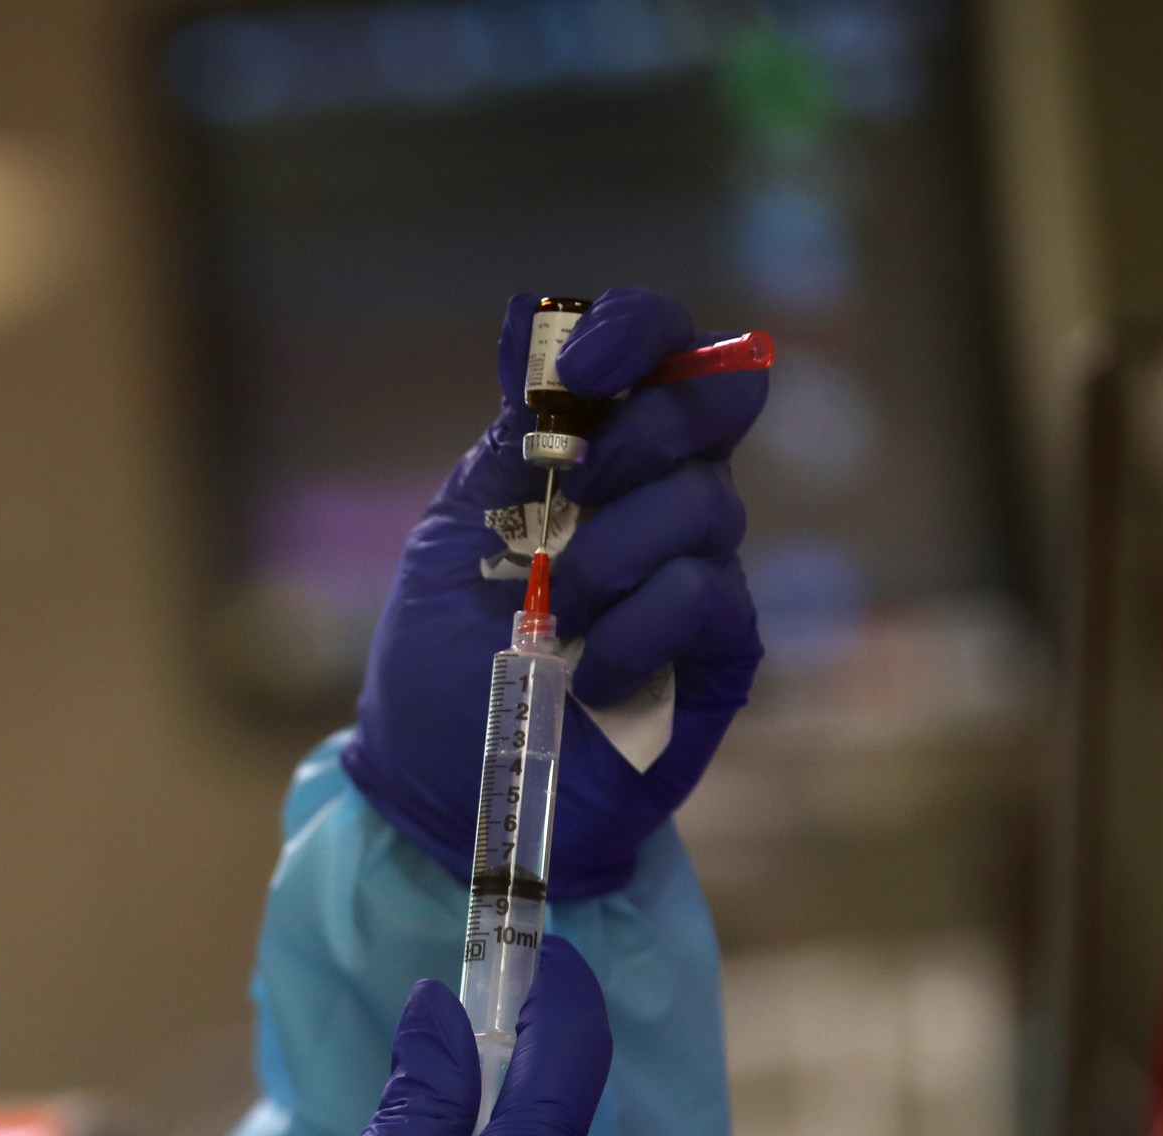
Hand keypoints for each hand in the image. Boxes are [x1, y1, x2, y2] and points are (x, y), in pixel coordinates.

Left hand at [341, 289, 765, 896]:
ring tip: (551, 615)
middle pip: (707, 409)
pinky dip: (634, 628)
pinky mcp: (721, 655)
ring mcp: (699, 573)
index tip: (576, 374)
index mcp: (600, 455)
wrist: (442, 785)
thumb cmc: (441, 660)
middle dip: (630, 440)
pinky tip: (585, 676)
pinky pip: (705, 597)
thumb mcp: (455, 533)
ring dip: (609, 552)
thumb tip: (531, 323)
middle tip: (567, 497)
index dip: (638, 332)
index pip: (663, 352)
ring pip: (703, 503)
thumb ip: (511, 443)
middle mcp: (662, 500)